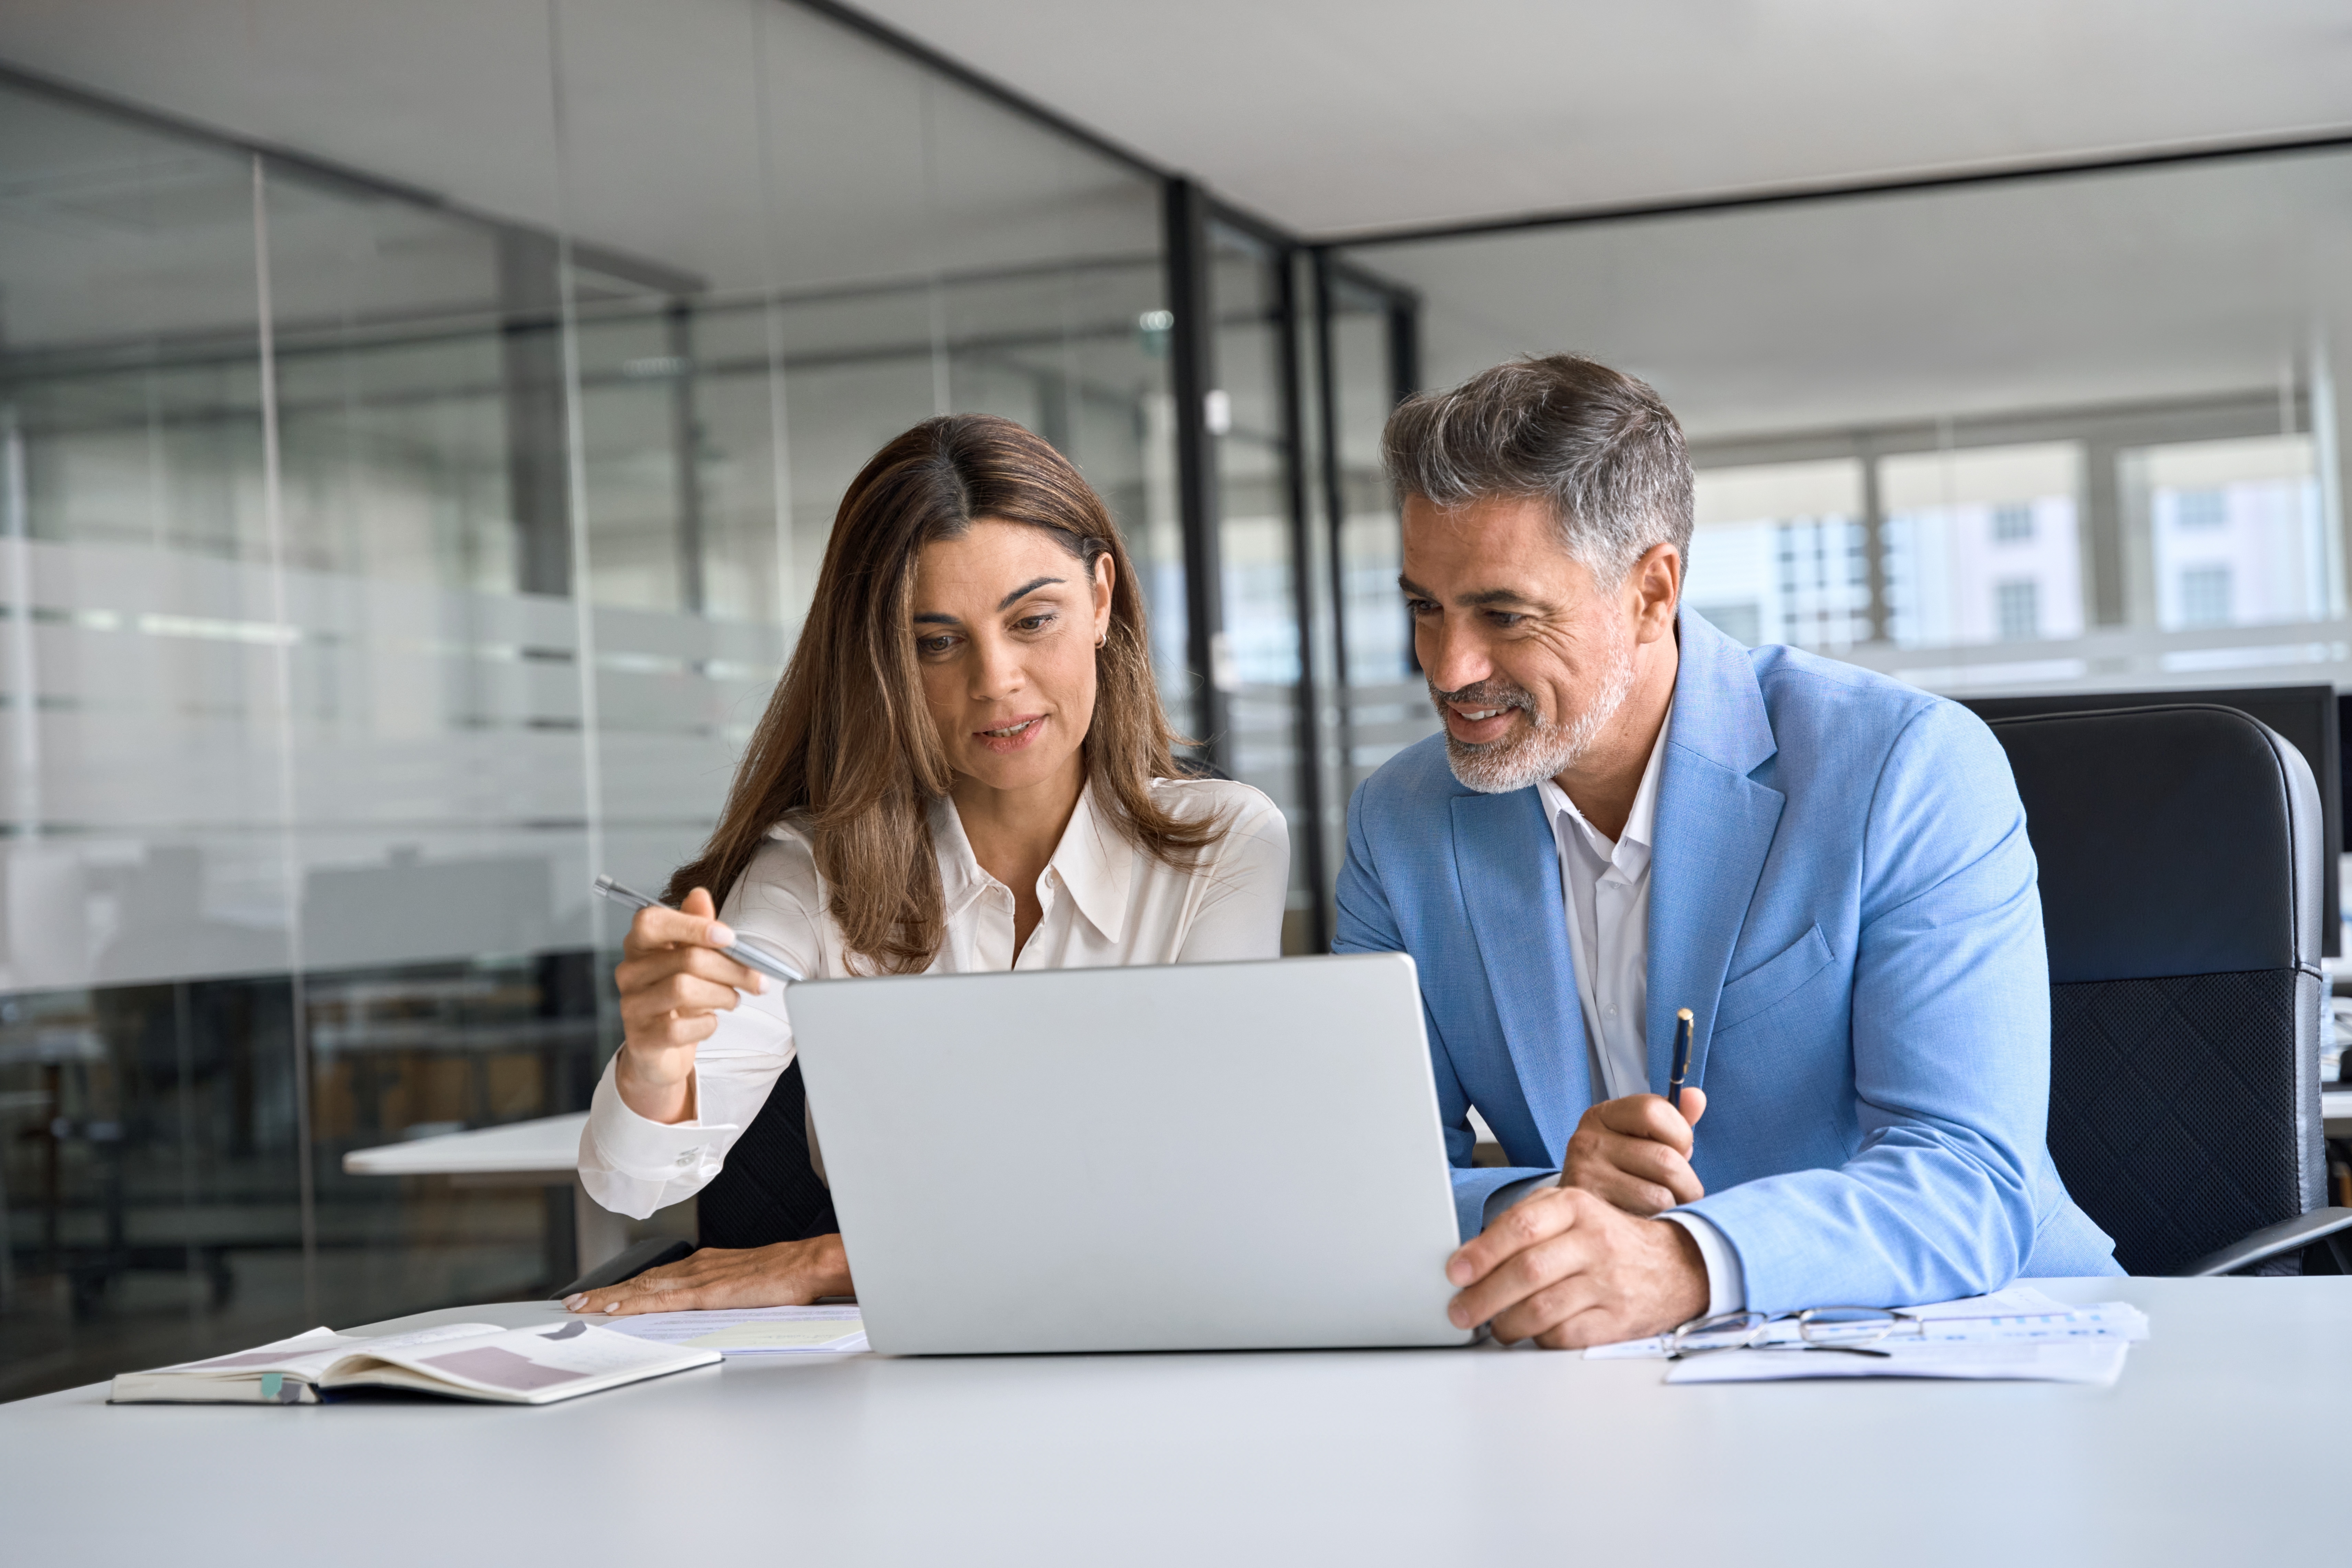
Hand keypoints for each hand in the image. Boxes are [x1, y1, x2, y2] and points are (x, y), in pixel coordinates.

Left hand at [564, 1235, 851, 1315]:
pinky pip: (660, 1299)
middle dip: (604, 1292)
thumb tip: (712, 1307)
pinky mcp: (706, 1292)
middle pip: (641, 1281)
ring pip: (643, 1287)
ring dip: (609, 1297)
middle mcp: (696, 1267)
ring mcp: (699, 1278)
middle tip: (572, 1302)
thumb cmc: (787, 1274)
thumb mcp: (746, 1285)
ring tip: (581, 1307)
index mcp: (706, 1265)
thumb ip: (724, 1293)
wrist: (807, 1263)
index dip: (625, 1287)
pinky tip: (614, 1308)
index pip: (655, 1277)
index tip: (600, 1296)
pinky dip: (633, 1302)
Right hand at [612, 887, 764, 1123]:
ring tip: (733, 999)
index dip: (693, 926)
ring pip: (684, 990)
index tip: (729, 938)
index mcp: (639, 945)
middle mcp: (629, 972)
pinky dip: (706, 1024)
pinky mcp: (640, 1039)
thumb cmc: (678, 999)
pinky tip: (710, 1021)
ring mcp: (631, 1006)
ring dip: (722, 995)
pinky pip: (680, 1028)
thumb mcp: (689, 959)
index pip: (652, 921)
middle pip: (685, 959)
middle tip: (756, 980)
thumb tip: (699, 894)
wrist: (661, 1051)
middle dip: (731, 969)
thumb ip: (696, 926)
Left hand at [1445, 1186, 1707, 1347]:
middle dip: (1484, 1296)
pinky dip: (1539, 1338)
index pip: (1521, 1226)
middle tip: (1460, 1311)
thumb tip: (1472, 1256)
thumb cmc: (1609, 1240)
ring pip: (1543, 1308)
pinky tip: (1528, 1335)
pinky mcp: (1619, 1319)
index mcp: (1577, 1207)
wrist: (1677, 1266)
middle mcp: (1595, 1241)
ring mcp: (1609, 1282)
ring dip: (1506, 1323)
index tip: (1456, 1272)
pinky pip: (1566, 1335)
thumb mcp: (1572, 1213)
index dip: (1482, 1252)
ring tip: (1492, 1326)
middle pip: (1528, 1271)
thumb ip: (1526, 1222)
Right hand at [1561, 1088, 1707, 1215]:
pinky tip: (1650, 1220)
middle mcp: (1587, 1141)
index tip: (1677, 1149)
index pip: (1654, 1110)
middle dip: (1687, 1181)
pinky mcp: (1594, 1212)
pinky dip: (1660, 1221)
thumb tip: (1697, 1097)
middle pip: (1665, 1159)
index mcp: (1602, 1115)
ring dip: (1676, 1205)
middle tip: (1680, 1190)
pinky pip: (1649, 1218)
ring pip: (1661, 1195)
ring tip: (1666, 1207)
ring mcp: (1586, 1178)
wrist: (1583, 1214)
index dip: (1680, 1134)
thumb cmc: (1624, 1170)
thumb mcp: (1645, 1138)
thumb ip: (1674, 1117)